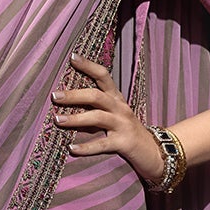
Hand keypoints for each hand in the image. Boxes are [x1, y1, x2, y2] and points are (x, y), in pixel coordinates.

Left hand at [50, 56, 165, 184]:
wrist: (154, 152)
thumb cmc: (127, 132)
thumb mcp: (114, 115)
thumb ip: (96, 107)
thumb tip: (67, 101)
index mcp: (116, 99)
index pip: (103, 76)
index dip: (89, 66)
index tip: (72, 57)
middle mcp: (120, 108)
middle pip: (96, 96)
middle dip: (74, 95)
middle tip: (55, 96)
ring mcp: (123, 125)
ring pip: (98, 117)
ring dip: (76, 118)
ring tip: (57, 120)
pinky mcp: (124, 143)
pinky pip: (102, 144)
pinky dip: (86, 147)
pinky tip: (72, 149)